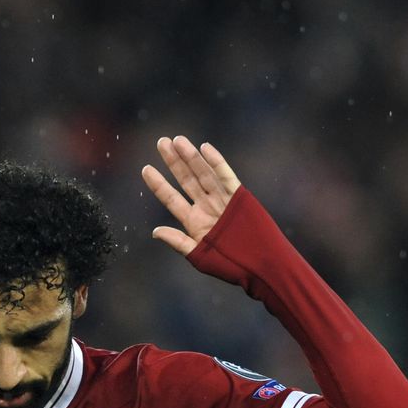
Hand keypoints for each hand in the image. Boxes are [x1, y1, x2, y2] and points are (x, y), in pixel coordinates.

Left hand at [142, 135, 242, 255]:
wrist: (261, 268)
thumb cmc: (232, 267)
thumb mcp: (200, 255)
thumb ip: (178, 242)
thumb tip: (155, 231)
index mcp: (194, 222)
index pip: (172, 198)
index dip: (158, 184)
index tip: (145, 168)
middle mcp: (207, 208)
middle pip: (186, 180)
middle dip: (174, 161)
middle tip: (161, 141)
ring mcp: (222, 201)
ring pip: (204, 174)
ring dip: (191, 157)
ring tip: (177, 140)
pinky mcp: (240, 197)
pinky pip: (226, 177)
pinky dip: (216, 163)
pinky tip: (205, 148)